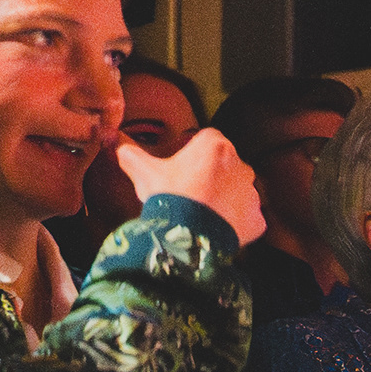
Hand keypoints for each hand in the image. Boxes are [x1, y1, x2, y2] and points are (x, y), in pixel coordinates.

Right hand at [130, 128, 263, 245]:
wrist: (188, 234)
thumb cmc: (168, 194)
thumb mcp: (142, 170)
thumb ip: (129, 151)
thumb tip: (112, 138)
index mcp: (216, 146)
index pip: (207, 139)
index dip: (193, 150)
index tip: (182, 164)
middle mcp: (242, 166)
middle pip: (226, 164)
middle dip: (211, 174)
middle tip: (189, 189)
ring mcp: (252, 194)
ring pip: (238, 190)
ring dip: (224, 197)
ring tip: (201, 209)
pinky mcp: (258, 219)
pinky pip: (247, 217)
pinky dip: (234, 221)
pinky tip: (214, 226)